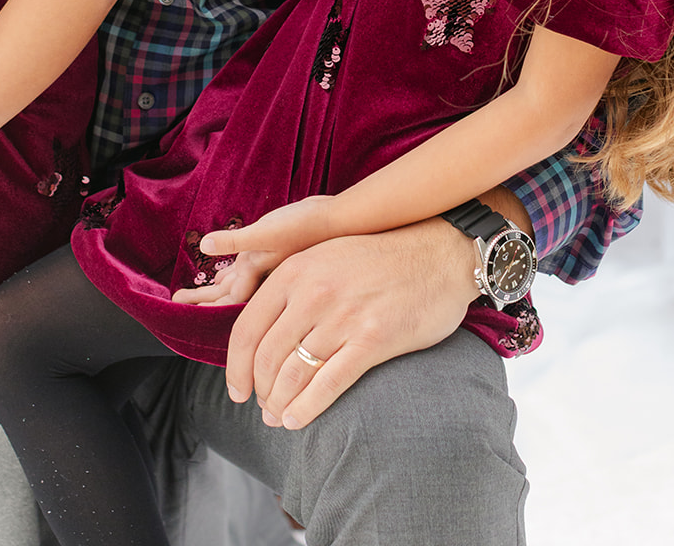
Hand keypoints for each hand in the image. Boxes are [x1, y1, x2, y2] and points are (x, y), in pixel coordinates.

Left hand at [172, 196, 335, 306]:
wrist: (341, 220)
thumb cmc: (307, 225)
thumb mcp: (269, 230)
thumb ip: (238, 239)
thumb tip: (206, 244)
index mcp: (255, 270)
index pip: (224, 297)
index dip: (203, 304)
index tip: (180, 306)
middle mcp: (259, 272)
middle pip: (225, 293)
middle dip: (203, 299)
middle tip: (178, 302)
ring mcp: (266, 265)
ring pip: (234, 282)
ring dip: (213, 288)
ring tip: (191, 294)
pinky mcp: (273, 253)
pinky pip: (246, 268)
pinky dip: (231, 272)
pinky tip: (222, 273)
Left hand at [223, 219, 477, 430]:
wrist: (437, 253)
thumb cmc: (379, 258)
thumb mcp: (325, 256)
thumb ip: (292, 286)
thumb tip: (261, 330)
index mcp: (295, 270)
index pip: (247, 328)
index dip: (236, 366)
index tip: (237, 389)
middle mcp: (313, 293)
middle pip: (267, 357)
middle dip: (260, 391)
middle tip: (262, 408)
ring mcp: (342, 317)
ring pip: (294, 374)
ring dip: (280, 404)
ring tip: (278, 417)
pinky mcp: (373, 340)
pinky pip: (328, 384)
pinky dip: (307, 409)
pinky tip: (298, 419)